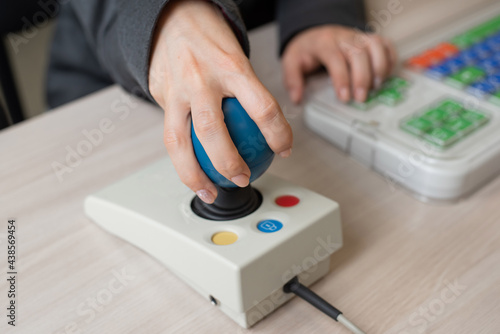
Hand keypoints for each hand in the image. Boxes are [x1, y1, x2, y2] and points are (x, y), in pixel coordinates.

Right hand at [148, 0, 292, 203]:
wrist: (171, 17)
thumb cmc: (210, 40)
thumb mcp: (238, 57)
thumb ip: (249, 91)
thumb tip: (269, 127)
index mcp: (231, 66)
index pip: (262, 108)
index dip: (278, 135)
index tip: (285, 150)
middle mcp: (201, 79)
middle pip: (213, 131)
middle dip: (229, 164)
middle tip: (243, 178)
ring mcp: (176, 89)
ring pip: (179, 141)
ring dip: (194, 174)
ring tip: (209, 191)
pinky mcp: (159, 95)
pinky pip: (169, 133)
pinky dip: (180, 158)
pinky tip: (191, 172)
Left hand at [281, 25, 396, 103]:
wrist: (314, 33)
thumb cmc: (306, 50)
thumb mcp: (291, 62)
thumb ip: (292, 80)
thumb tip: (297, 98)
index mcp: (323, 43)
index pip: (335, 58)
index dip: (342, 79)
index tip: (345, 98)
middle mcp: (343, 37)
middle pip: (358, 53)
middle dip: (362, 78)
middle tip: (361, 98)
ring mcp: (358, 36)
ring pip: (375, 46)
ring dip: (379, 67)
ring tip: (376, 86)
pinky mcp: (368, 38)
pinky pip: (385, 44)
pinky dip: (389, 59)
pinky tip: (385, 75)